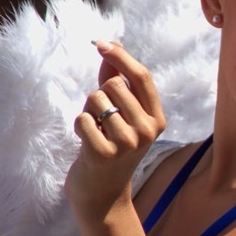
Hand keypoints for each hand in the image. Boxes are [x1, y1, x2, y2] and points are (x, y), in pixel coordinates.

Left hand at [64, 41, 166, 216]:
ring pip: (96, 99)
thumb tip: (113, 44)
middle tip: (101, 118)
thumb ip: (117, 80)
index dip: (121, 56)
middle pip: (114, 85)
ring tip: (96, 132)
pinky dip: (79, 126)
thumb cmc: (111, 147)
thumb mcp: (120, 114)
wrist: (103, 192)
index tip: (101, 43)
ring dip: (88, 111)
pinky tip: (88, 142)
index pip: (142, 77)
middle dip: (99, 94)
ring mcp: (129, 142)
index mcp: (156, 118)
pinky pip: (82, 119)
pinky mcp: (105, 153)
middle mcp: (148, 129)